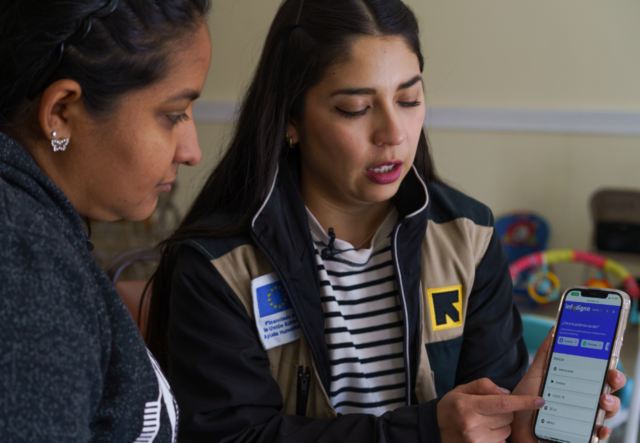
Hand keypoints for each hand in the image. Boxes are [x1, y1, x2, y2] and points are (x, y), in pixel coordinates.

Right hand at [438, 377, 543, 442]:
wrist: (434, 430)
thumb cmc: (450, 408)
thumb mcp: (461, 390)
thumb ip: (483, 386)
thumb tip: (506, 392)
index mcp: (468, 406)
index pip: (502, 403)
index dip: (523, 402)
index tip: (539, 400)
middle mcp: (472, 425)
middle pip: (507, 416)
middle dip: (504, 411)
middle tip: (488, 409)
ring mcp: (476, 441)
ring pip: (506, 431)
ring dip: (501, 425)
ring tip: (483, 422)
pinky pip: (501, 442)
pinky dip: (497, 437)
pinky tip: (482, 433)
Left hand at [511, 328, 626, 441]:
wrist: (514, 422)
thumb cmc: (526, 399)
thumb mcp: (535, 373)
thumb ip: (545, 353)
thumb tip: (554, 330)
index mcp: (577, 384)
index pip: (600, 375)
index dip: (610, 368)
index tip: (611, 361)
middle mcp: (584, 400)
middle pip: (609, 390)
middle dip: (616, 382)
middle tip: (611, 376)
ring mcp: (584, 417)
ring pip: (608, 410)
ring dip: (611, 404)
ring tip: (602, 399)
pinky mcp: (580, 433)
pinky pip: (597, 434)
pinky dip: (602, 431)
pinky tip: (599, 427)